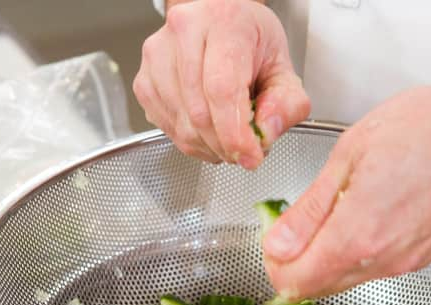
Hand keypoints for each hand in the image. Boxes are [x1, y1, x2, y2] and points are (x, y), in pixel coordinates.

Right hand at [133, 0, 309, 168]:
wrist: (221, 24)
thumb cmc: (250, 41)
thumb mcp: (283, 68)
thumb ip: (286, 104)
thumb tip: (265, 134)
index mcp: (224, 23)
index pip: (222, 89)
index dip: (235, 133)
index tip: (250, 155)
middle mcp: (184, 33)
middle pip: (200, 112)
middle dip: (225, 145)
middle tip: (245, 150)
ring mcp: (158, 57)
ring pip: (182, 126)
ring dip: (209, 146)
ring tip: (229, 136)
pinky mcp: (143, 81)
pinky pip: (167, 128)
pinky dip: (191, 142)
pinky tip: (208, 131)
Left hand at [261, 40, 430, 299]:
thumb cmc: (427, 129)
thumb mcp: (348, 156)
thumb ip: (309, 210)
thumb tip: (277, 244)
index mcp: (356, 237)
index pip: (294, 282)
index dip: (274, 263)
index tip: (273, 236)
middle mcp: (382, 261)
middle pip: (317, 288)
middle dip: (295, 263)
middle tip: (295, 224)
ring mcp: (406, 263)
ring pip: (346, 280)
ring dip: (324, 258)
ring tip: (329, 211)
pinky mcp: (422, 257)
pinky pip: (374, 268)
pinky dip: (354, 253)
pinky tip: (360, 214)